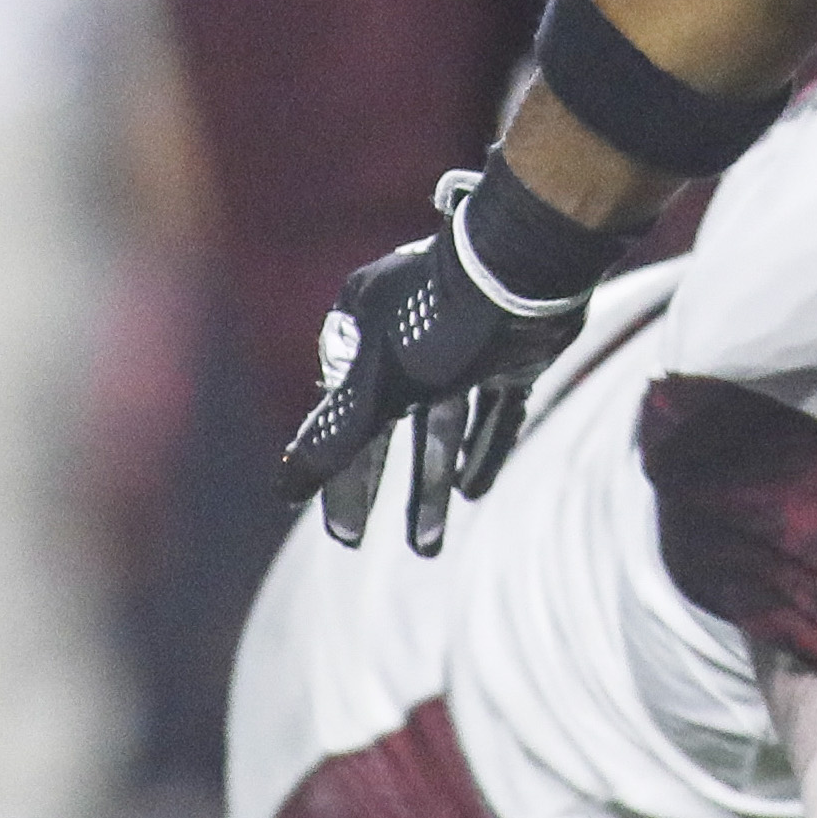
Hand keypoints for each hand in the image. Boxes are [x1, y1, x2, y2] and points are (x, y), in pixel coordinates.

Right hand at [275, 163, 622, 553]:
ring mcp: (463, 346)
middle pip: (387, 426)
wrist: (531, 270)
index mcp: (364, 330)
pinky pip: (493, 412)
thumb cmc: (441, 323)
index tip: (337, 528)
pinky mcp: (511, 356)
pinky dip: (482, 450)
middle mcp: (409, 336)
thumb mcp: (378, 388)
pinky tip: (472, 491)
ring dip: (431, 483)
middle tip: (358, 546)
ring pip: (442, 426)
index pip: (342, 418)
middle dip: (378, 487)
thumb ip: (335, 440)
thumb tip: (285, 487)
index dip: (337, 474)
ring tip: (428, 546)